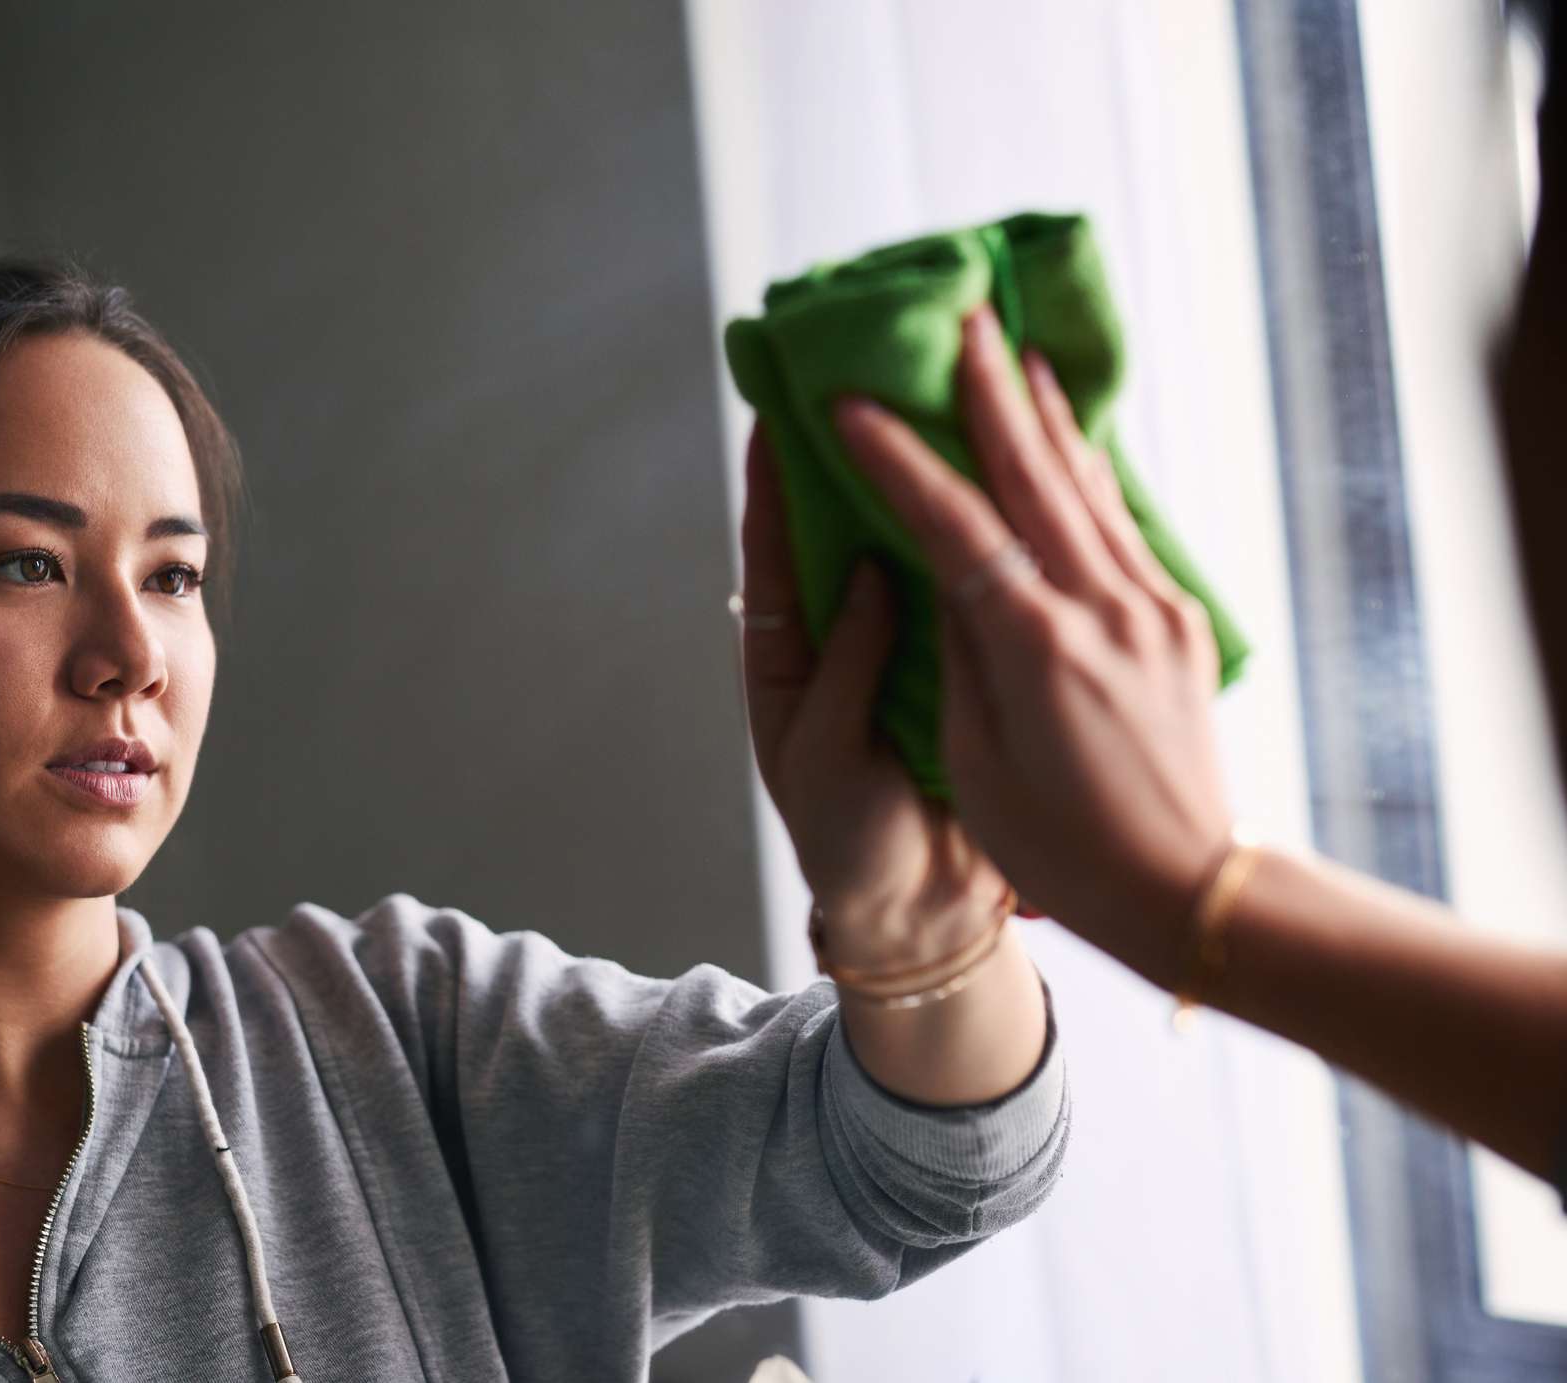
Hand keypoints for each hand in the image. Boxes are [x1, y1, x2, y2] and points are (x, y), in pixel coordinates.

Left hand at [736, 424, 1014, 973]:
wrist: (925, 914)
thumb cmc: (851, 842)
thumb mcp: (827, 755)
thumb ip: (847, 664)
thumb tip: (865, 567)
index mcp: (791, 658)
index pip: (774, 550)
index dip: (773, 479)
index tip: (776, 404)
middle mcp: (846, 636)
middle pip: (842, 529)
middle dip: (852, 456)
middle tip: (872, 372)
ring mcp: (907, 646)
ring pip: (911, 547)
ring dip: (923, 483)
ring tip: (943, 404)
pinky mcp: (963, 665)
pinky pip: (967, 589)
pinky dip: (980, 540)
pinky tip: (1008, 485)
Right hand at [832, 304, 1233, 982]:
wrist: (1186, 891)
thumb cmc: (1059, 849)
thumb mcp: (977, 760)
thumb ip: (959, 655)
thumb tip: (944, 573)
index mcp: (1036, 648)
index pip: (952, 525)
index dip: (897, 458)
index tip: (850, 401)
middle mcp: (1101, 609)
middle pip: (1033, 474)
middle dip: (985, 390)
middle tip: (956, 315)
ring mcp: (1149, 608)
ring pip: (1086, 483)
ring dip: (1043, 412)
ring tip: (1013, 346)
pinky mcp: (1176, 620)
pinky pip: (1120, 520)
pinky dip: (1087, 466)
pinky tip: (1070, 434)